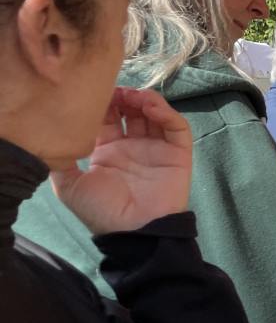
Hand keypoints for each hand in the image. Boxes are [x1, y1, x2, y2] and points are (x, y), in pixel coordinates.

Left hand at [50, 87, 192, 235]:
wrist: (133, 232)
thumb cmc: (102, 211)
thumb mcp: (69, 186)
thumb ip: (60, 160)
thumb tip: (52, 137)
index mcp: (108, 151)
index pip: (107, 117)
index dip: (103, 102)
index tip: (95, 91)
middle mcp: (133, 146)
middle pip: (131, 111)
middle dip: (124, 96)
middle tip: (117, 90)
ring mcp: (157, 149)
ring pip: (155, 114)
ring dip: (146, 100)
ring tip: (135, 96)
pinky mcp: (178, 154)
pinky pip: (177, 128)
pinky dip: (167, 113)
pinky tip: (152, 107)